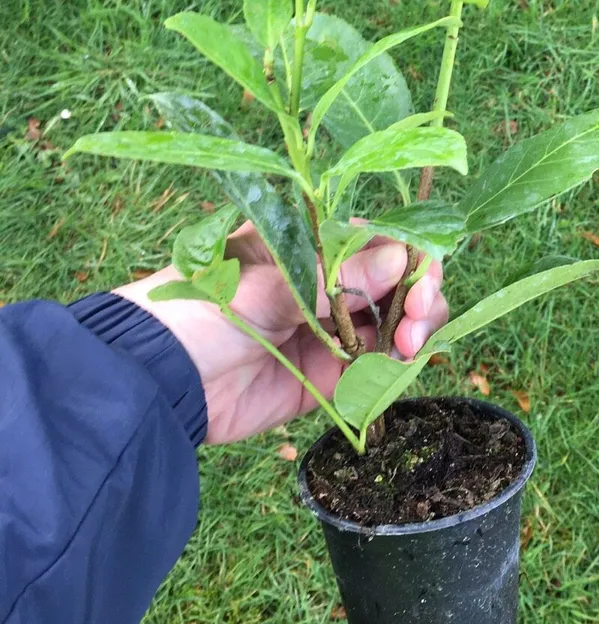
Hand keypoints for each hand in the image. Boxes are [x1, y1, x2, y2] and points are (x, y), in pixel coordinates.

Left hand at [114, 222, 447, 443]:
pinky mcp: (326, 378)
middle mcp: (327, 284)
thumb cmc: (203, 310)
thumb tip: (401, 260)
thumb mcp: (270, 286)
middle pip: (397, 283)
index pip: (381, 241)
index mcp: (311, 245)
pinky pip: (374, 370)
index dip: (412, 260)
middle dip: (419, 300)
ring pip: (394, 325)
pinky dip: (394, 369)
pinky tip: (396, 371)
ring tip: (408, 350)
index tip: (419, 287)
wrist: (155, 383)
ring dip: (413, 333)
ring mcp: (328, 331)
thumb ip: (337, 278)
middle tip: (414, 329)